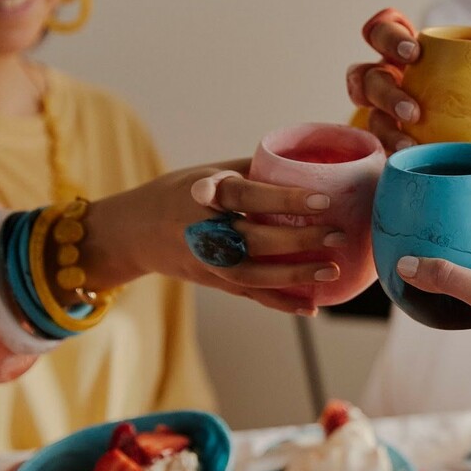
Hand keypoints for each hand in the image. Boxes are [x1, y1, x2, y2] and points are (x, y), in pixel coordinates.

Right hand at [79, 159, 345, 314]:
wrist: (133, 232)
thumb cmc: (178, 193)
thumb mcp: (208, 172)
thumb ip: (251, 172)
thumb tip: (303, 163)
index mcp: (202, 195)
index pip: (248, 196)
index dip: (285, 199)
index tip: (322, 200)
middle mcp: (203, 231)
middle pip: (254, 240)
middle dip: (298, 241)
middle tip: (337, 234)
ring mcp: (207, 263)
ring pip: (255, 275)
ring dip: (296, 276)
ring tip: (332, 270)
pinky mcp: (213, 283)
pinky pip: (251, 296)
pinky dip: (281, 304)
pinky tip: (312, 307)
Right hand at [347, 8, 470, 152]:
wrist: (453, 150)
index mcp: (408, 55)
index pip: (385, 29)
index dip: (391, 35)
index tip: (416, 52)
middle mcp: (385, 79)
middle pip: (365, 69)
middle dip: (382, 81)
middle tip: (411, 103)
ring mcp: (378, 112)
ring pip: (364, 110)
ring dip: (385, 119)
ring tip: (410, 136)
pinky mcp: (379, 142)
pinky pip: (375, 143)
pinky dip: (389, 149)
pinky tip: (408, 160)